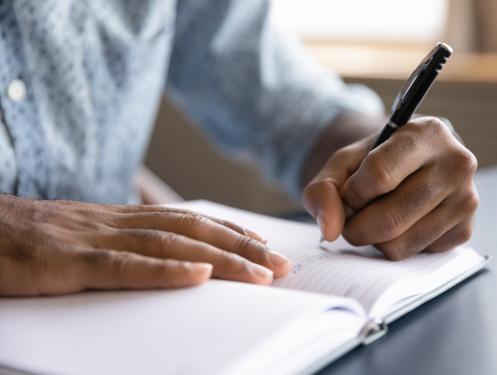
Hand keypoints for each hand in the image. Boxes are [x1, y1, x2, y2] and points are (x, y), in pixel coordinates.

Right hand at [0, 196, 290, 295]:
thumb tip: (159, 259)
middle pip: (192, 230)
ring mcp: (94, 239)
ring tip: (260, 272)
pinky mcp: (68, 262)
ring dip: (220, 258)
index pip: (188, 221)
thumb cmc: (28, 238)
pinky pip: (124, 265)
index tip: (262, 246)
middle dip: (241, 247)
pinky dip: (166, 269)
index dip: (229, 232)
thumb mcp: (83, 239)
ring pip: (170, 244)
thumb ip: (121, 246)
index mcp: (120, 219)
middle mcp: (116, 222)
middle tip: (280, 264)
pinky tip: (199, 274)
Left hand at [303, 117, 477, 259]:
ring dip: (373, 238)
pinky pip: (413, 255)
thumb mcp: (341, 164)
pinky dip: (394, 245)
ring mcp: (466, 200)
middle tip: (352, 215)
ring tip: (374, 215)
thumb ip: (323, 190)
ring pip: (399, 245)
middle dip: (355, 226)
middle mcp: (456, 164)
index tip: (348, 193)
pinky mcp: (465, 230)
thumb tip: (331, 231)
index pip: (378, 176)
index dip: (352, 194)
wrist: (406, 165)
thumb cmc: (372, 161)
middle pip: (388, 220)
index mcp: (426, 133)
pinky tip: (399, 222)